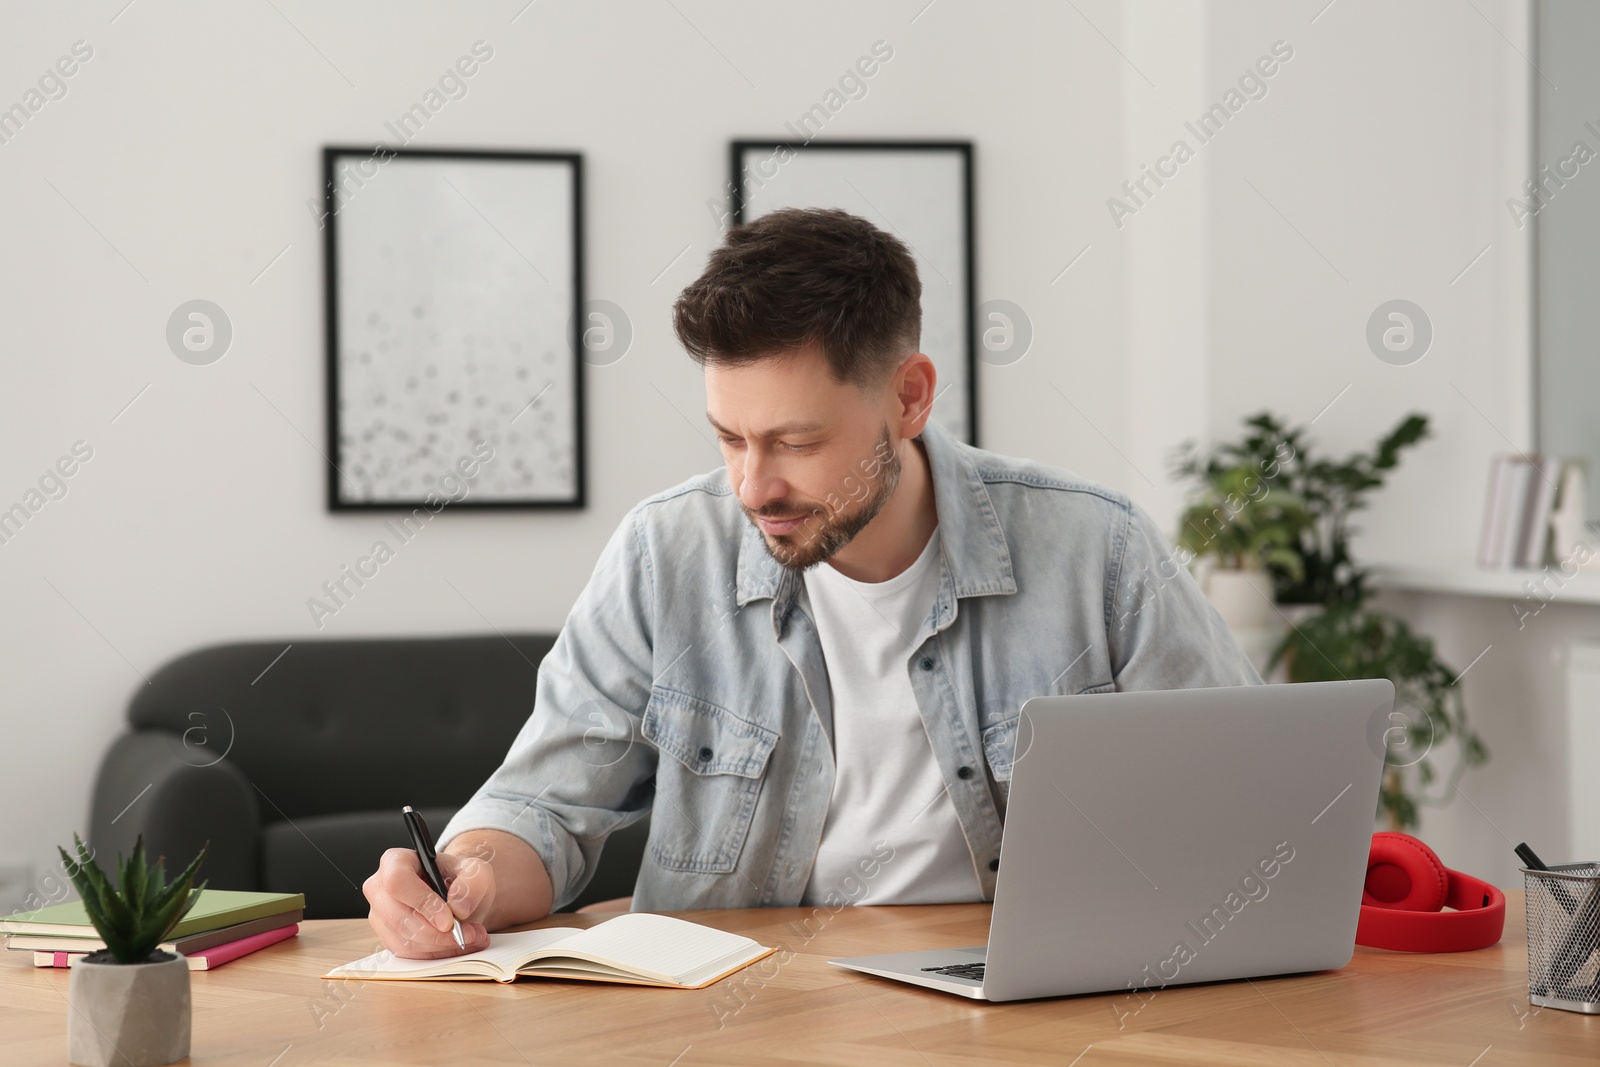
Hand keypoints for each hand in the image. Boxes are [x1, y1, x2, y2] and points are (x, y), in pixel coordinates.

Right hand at [363, 847, 493, 958]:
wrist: (460, 896)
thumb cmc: (461, 879)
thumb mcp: (477, 871)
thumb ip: (472, 882)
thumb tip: (458, 906)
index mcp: (395, 861)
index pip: (398, 882)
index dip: (423, 903)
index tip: (448, 920)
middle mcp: (380, 888)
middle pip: (400, 918)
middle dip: (439, 933)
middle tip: (470, 933)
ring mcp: (381, 916)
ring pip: (405, 941)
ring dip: (442, 945)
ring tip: (471, 937)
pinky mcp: (388, 938)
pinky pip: (409, 954)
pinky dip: (437, 954)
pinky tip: (458, 945)